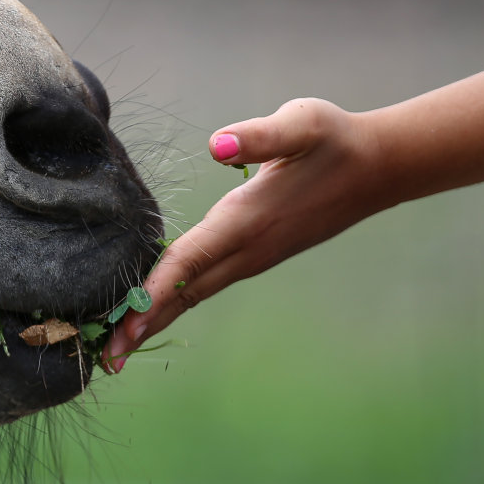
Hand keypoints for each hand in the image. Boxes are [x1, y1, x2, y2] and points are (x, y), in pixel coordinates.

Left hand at [104, 98, 391, 371]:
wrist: (377, 166)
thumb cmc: (333, 139)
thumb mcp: (301, 124)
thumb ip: (261, 134)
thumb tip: (218, 145)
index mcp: (247, 220)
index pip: (190, 261)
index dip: (153, 290)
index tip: (125, 325)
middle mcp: (247, 247)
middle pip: (184, 292)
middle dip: (144, 324)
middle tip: (105, 359)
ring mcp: (253, 256)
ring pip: (194, 293)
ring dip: (155, 320)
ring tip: (117, 349)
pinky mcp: (255, 255)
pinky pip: (204, 283)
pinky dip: (173, 302)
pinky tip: (152, 312)